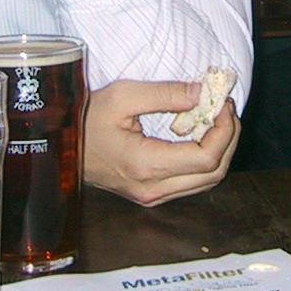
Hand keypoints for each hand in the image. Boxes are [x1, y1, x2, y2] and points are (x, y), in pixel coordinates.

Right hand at [83, 79, 239, 206]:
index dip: (225, 130)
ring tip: (216, 119)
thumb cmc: (87, 118)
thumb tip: (203, 94)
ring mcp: (151, 196)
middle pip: (213, 173)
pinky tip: (200, 135)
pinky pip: (191, 182)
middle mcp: (152, 189)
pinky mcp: (151, 194)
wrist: (62, 144)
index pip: (206, 158)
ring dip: (220, 150)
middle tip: (225, 109)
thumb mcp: (123, 95)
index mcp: (146, 166)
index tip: (223, 104)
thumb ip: (166, 94)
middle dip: (228, 138)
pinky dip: (205, 160)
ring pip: (206, 182)